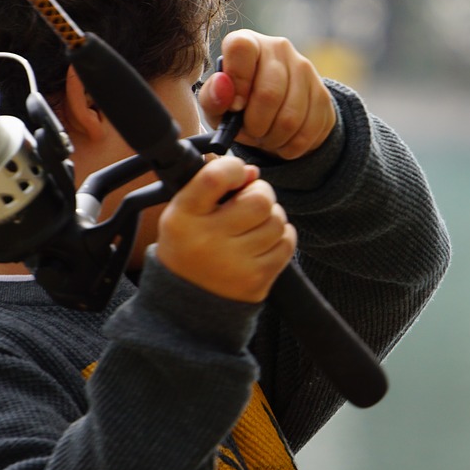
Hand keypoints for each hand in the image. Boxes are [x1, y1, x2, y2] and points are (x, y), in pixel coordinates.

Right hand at [154, 156, 295, 302]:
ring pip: (277, 221)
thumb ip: (214, 184)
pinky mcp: (257, 280)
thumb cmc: (190, 244)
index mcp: (183, 218)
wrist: (187, 302)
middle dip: (261, 193)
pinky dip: (281, 236)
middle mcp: (207, 241)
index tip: (236, 173)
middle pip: (259, 200)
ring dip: (271, 217)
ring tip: (254, 225)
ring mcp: (234, 264)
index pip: (214, 178)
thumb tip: (253, 172)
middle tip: (250, 201)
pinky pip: (287, 243)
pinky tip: (264, 241)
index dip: (233, 167)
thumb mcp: (185, 210)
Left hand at [199, 30, 335, 159]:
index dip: (237, 81)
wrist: (274, 114)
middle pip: (269, 93)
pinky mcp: (323, 94)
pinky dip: (290, 146)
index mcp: (248, 43)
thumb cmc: (237, 105)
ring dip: (273, 139)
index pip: (241, 48)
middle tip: (250, 132)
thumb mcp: (217, 106)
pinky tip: (282, 141)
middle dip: (256, 125)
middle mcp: (278, 48)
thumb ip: (212, 97)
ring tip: (265, 137)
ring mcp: (305, 69)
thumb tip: (223, 85)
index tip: (235, 107)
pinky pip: (308, 131)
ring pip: (291, 118)